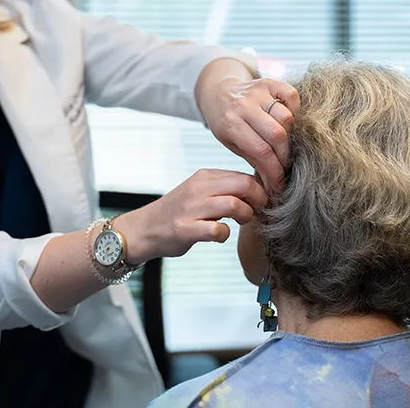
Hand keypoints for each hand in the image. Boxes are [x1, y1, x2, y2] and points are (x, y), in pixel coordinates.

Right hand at [116, 169, 266, 264]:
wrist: (144, 228)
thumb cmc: (178, 212)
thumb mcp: (200, 191)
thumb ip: (224, 188)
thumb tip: (259, 188)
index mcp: (204, 176)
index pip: (244, 174)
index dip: (261, 188)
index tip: (264, 201)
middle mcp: (198, 188)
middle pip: (244, 185)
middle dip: (259, 199)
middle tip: (258, 211)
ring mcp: (191, 209)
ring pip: (234, 205)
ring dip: (245, 216)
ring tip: (241, 222)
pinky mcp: (185, 229)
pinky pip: (217, 230)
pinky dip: (225, 235)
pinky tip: (219, 236)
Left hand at [200, 76, 300, 192]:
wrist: (219, 93)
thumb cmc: (227, 122)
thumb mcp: (232, 144)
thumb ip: (253, 160)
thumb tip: (273, 184)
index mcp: (232, 124)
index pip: (261, 151)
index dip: (274, 171)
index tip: (279, 184)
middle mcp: (245, 106)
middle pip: (277, 135)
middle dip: (285, 157)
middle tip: (285, 167)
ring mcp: (257, 92)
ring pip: (286, 117)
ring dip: (291, 136)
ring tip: (286, 146)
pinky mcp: (269, 82)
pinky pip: (291, 95)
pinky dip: (295, 108)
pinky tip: (290, 121)